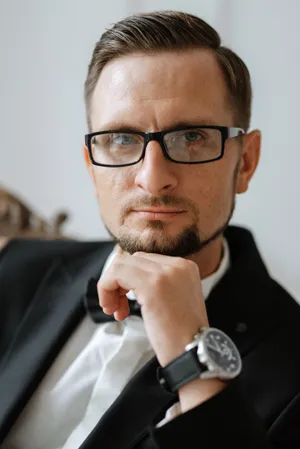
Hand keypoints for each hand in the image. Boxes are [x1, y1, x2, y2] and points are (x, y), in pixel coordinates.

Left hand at [97, 248, 208, 365]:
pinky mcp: (153, 284)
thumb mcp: (173, 299)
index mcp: (184, 266)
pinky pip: (117, 274)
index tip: (125, 301)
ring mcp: (166, 273)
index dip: (128, 279)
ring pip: (122, 264)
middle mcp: (177, 265)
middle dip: (118, 282)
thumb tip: (127, 278)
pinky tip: (113, 309)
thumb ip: (157, 283)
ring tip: (115, 309)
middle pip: (132, 259)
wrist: (194, 353)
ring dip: (110, 286)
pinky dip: (106, 288)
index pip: (144, 259)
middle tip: (117, 307)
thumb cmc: (181, 335)